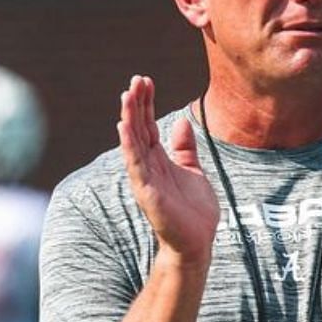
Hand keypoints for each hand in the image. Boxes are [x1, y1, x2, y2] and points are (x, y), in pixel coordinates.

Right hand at [118, 75, 217, 261]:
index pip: (149, 125)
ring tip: (127, 95)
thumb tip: (182, 122)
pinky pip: (136, 164)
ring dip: (129, 118)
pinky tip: (124, 127)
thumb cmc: (194, 211)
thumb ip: (185, 149)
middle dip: (137, 104)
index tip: (145, 81)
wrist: (198, 242)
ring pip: (134, 142)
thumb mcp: (194, 171)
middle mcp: (148, 166)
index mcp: (159, 160)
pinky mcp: (147, 192)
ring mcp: (145, 178)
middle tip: (135, 79)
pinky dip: (129, 145)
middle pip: (139, 128)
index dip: (147, 103)